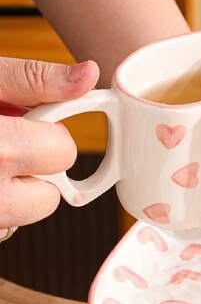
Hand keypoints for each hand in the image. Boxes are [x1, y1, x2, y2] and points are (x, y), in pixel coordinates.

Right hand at [0, 58, 98, 229]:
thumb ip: (33, 79)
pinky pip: (4, 227)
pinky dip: (1, 206)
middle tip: (5, 150)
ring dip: (17, 192)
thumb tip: (88, 76)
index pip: (62, 153)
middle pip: (50, 199)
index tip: (24, 127)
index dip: (47, 136)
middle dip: (36, 172)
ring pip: (27, 217)